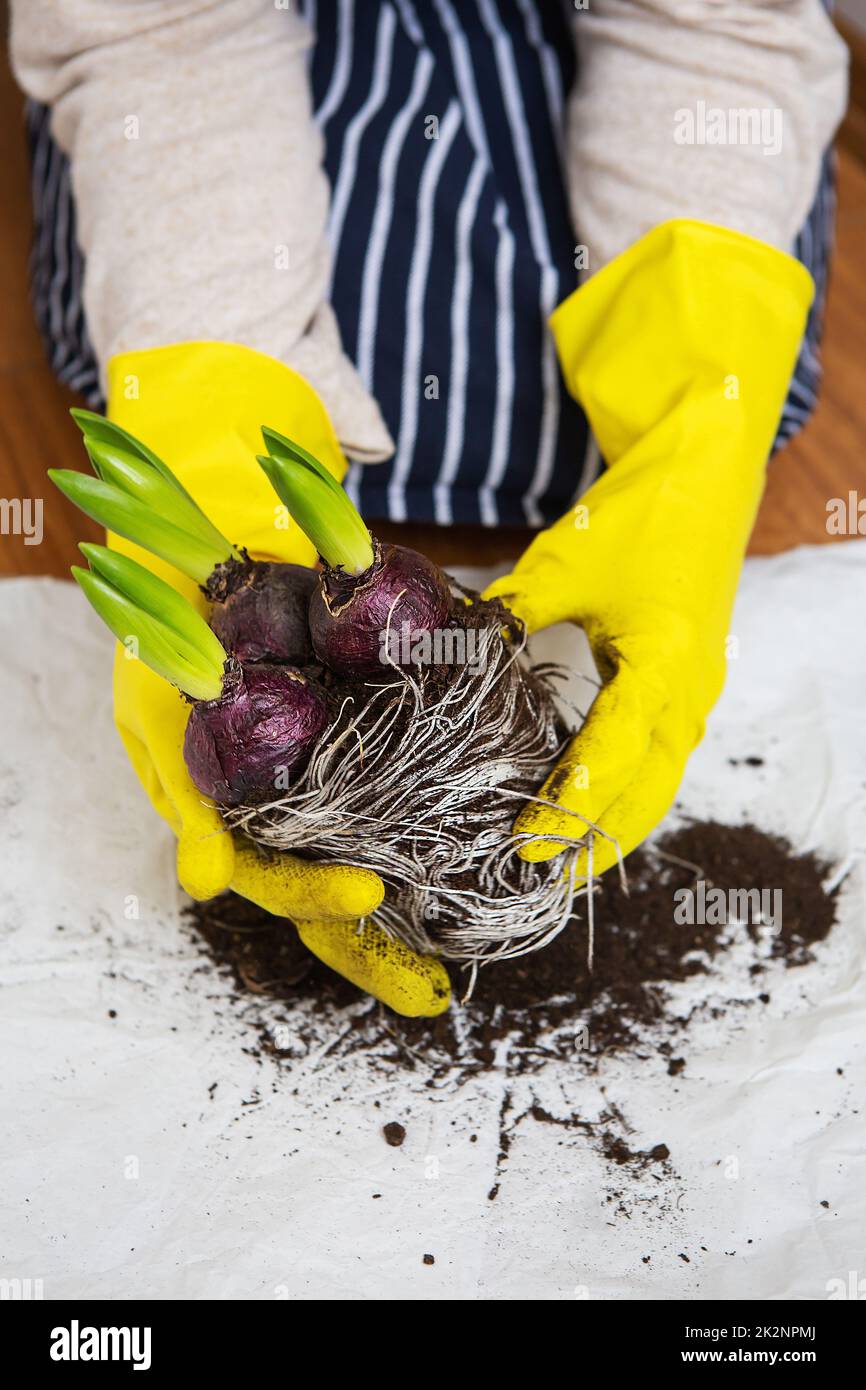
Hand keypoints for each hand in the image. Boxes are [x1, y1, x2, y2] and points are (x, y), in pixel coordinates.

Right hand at [106, 341, 449, 1015]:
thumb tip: (205, 886)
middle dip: (372, 947)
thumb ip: (183, 795)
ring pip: (364, 854)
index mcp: (226, 807)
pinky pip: (393, 790)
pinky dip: (430, 820)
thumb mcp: (153, 704)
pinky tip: (476, 847)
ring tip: (459, 954)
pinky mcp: (355, 733)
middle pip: (323, 892)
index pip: (273, 877)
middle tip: (430, 992)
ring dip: (408, 906)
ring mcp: (315, 772)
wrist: (203, 527)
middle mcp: (273, 802)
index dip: (317, 898)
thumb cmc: (169, 617)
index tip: (371, 892)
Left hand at [486, 221, 812, 876]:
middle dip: (597, 840)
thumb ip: (507, 619)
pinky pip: (656, 758)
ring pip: (657, 782)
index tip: (527, 844)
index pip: (618, 750)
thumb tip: (442, 660)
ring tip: (559, 867)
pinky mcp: (686, 689)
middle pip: (649, 790)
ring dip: (612, 826)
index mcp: (667, 658)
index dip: (573, 803)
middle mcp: (692, 690)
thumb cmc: (640, 514)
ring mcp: (696, 694)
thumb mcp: (564, 564)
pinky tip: (583, 810)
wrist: (706, 476)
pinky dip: (622, 791)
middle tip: (539, 882)